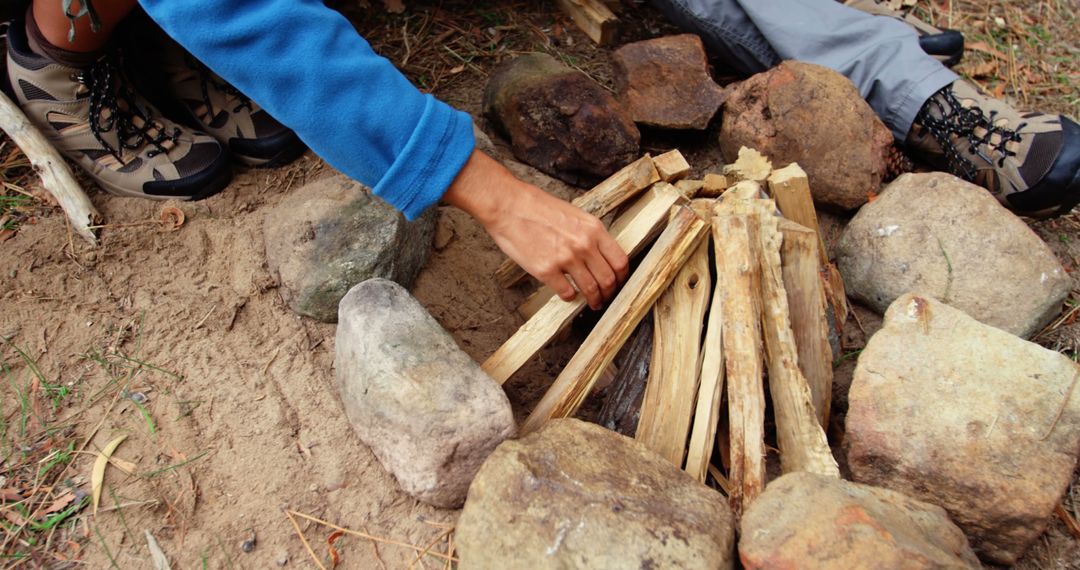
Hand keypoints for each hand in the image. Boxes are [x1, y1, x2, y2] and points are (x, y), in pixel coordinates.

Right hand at [443, 150, 628, 309]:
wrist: (508, 206)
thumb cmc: (537, 207)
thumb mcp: (574, 214)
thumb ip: (589, 234)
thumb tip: (600, 255)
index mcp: (593, 229)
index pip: (620, 260)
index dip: (623, 277)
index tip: (619, 283)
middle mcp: (584, 245)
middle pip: (608, 279)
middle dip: (609, 293)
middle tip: (605, 298)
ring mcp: (565, 258)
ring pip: (591, 289)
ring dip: (593, 300)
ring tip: (591, 303)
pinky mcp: (546, 270)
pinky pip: (566, 293)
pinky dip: (570, 298)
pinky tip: (568, 295)